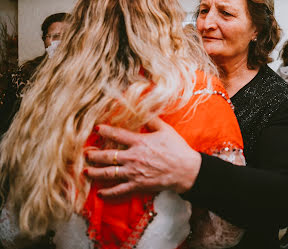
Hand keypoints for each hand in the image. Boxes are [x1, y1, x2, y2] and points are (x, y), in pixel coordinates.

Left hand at [84, 117, 201, 197]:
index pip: (117, 135)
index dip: (105, 131)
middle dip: (93, 155)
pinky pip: (119, 190)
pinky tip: (100, 194)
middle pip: (107, 155)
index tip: (96, 129)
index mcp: (139, 142)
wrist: (186, 170)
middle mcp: (132, 157)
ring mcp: (133, 172)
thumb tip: (144, 110)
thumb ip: (152, 120)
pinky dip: (108, 193)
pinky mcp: (137, 184)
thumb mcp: (166, 130)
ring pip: (108, 173)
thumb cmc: (177, 149)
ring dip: (94, 172)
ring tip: (86, 171)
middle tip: (86, 154)